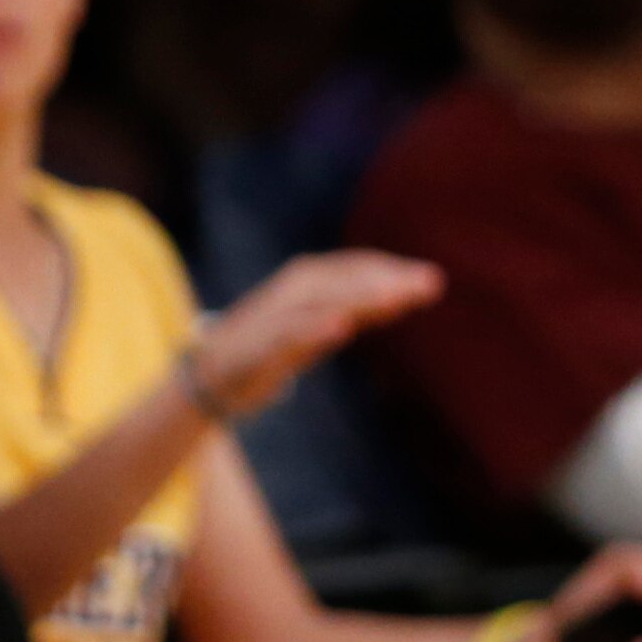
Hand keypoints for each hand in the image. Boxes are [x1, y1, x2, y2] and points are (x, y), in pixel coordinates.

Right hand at [186, 249, 442, 422]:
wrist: (210, 375)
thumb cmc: (275, 345)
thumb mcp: (325, 326)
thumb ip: (361, 309)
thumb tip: (407, 295)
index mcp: (309, 280)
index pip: (357, 267)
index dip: (394, 270)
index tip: (431, 279)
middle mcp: (294, 289)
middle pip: (348, 279)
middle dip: (390, 280)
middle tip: (432, 284)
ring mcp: (274, 315)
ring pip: (325, 300)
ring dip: (364, 297)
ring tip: (400, 298)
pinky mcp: (257, 345)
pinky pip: (289, 333)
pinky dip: (314, 327)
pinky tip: (341, 326)